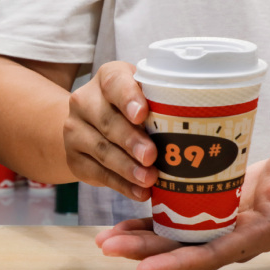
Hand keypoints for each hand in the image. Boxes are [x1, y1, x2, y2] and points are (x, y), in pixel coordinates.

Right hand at [63, 61, 157, 200]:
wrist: (90, 125)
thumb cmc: (131, 108)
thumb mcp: (144, 96)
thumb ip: (160, 104)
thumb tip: (195, 128)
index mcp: (107, 78)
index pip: (115, 83)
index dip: (128, 98)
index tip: (141, 115)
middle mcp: (84, 100)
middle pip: (107, 120)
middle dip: (130, 140)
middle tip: (151, 156)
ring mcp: (75, 129)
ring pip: (101, 149)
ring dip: (126, 167)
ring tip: (148, 179)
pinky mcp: (73, 157)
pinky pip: (97, 173)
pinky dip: (121, 184)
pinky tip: (139, 192)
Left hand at [95, 139, 269, 269]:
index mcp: (254, 235)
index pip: (211, 255)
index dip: (177, 263)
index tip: (143, 269)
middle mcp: (231, 236)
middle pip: (181, 251)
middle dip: (142, 252)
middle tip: (106, 247)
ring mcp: (218, 225)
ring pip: (172, 239)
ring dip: (138, 240)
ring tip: (104, 240)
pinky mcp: (208, 210)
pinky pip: (174, 221)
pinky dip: (148, 224)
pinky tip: (123, 224)